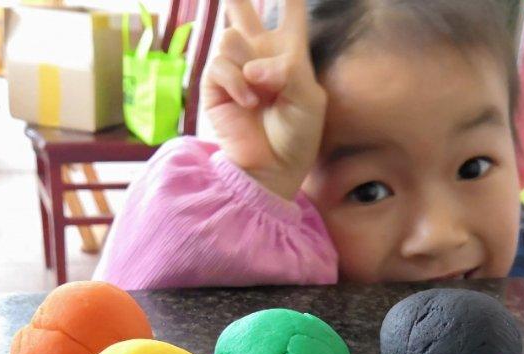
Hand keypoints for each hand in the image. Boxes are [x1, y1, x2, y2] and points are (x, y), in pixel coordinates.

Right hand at [200, 0, 326, 199]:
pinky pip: (220, 65)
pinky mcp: (215, 85)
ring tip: (259, 92)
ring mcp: (235, 69)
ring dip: (246, 61)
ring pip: (229, 36)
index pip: (290, 13)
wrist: (273, 168)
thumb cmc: (297, 137)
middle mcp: (259, 55)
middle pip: (243, 10)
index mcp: (288, 54)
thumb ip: (288, 71)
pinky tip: (248, 103)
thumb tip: (251, 67)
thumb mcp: (308, 100)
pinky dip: (236, 83)